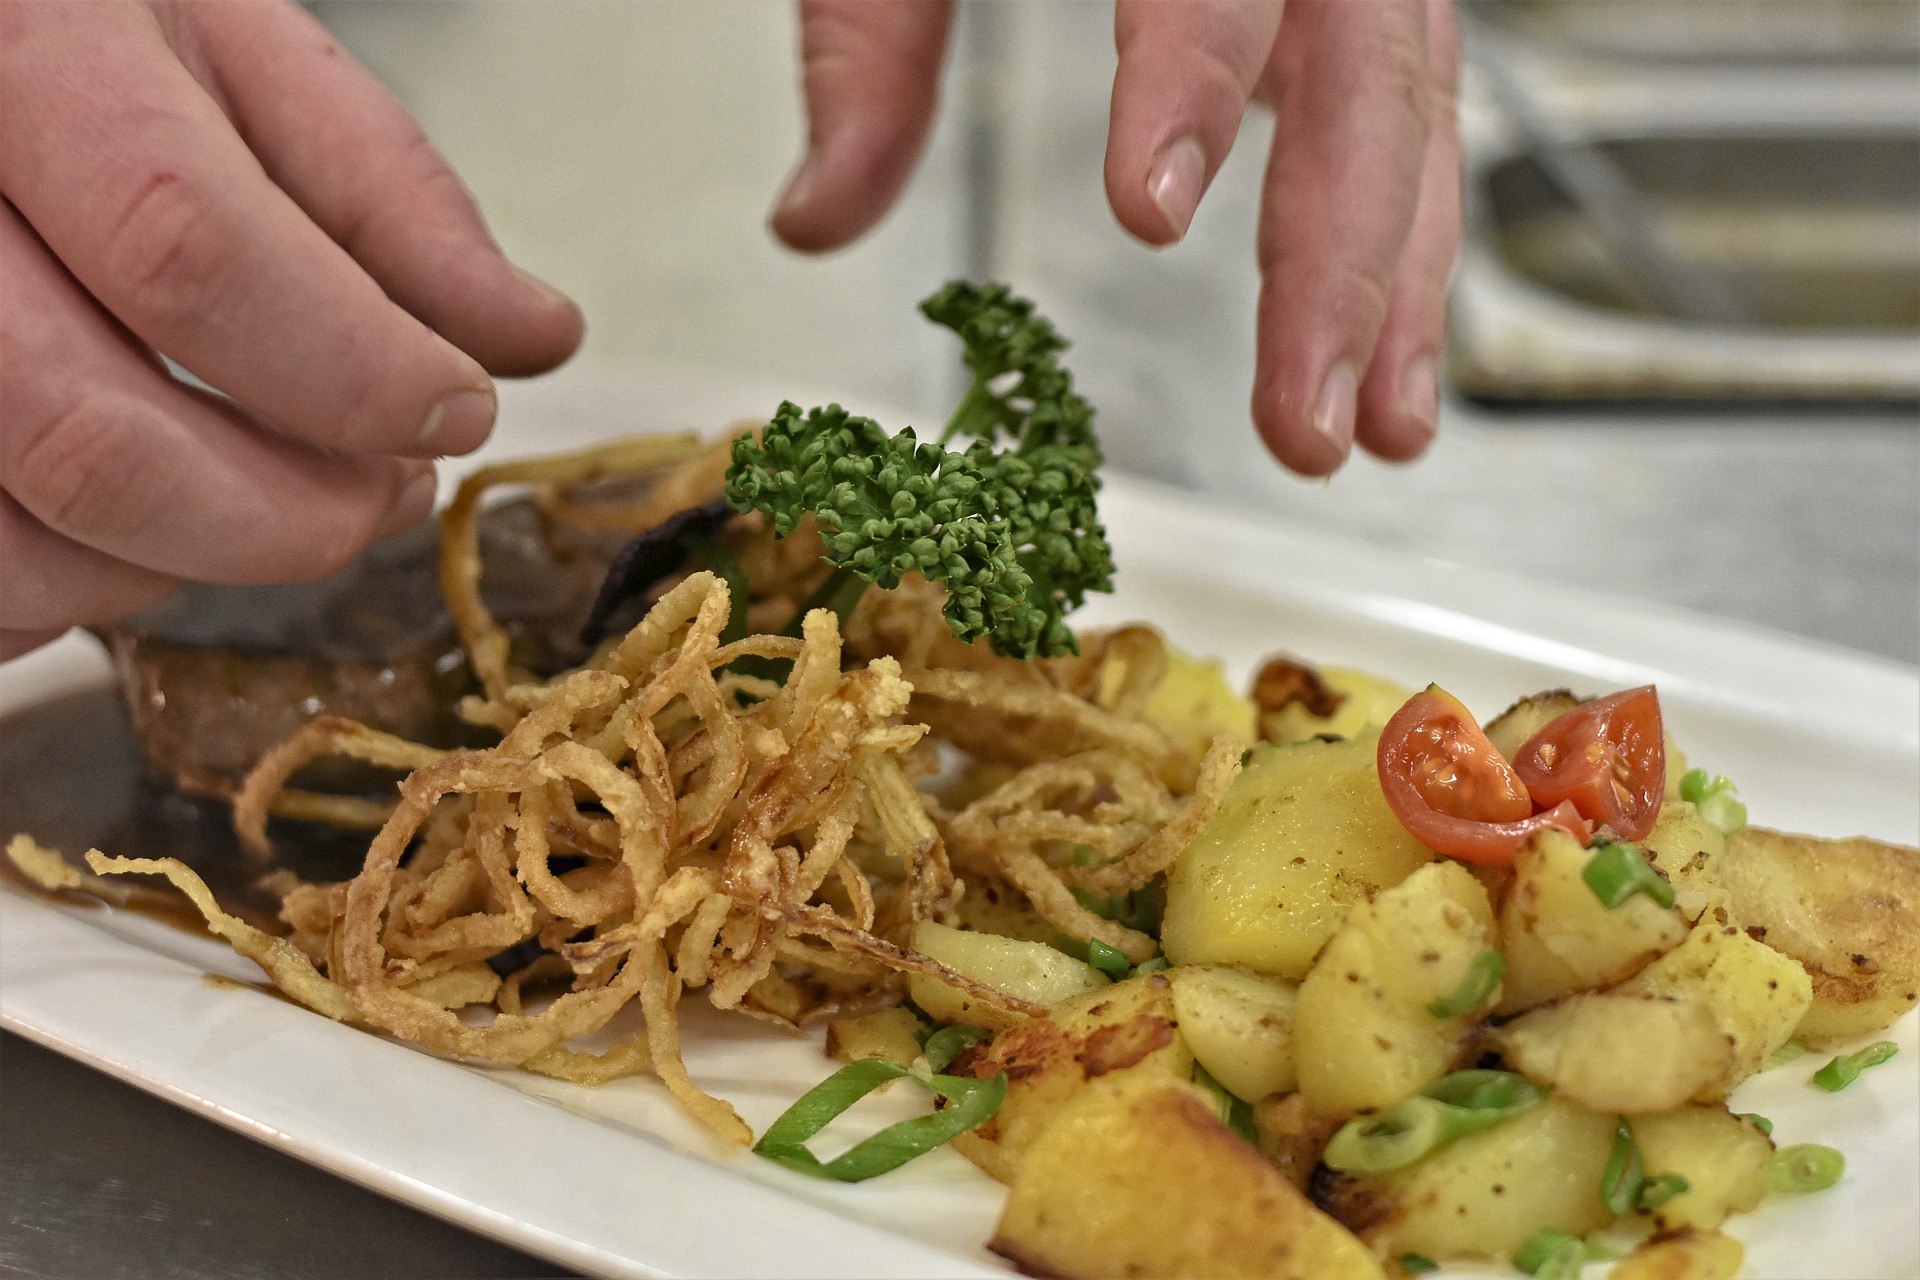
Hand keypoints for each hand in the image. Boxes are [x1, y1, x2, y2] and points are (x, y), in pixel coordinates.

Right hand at [0, 0, 583, 661]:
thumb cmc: (69, 34)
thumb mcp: (238, 50)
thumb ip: (387, 195)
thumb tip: (534, 339)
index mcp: (25, 53)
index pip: (188, 250)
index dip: (353, 369)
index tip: (457, 411)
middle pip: (92, 439)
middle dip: (291, 515)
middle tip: (385, 495)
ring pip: (16, 544)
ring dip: (183, 568)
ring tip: (264, 498)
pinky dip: (71, 593)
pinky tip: (130, 515)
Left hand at [769, 0, 1458, 477]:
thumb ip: (867, 38)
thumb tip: (816, 221)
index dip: (1190, 78)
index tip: (1150, 209)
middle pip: (1364, 61)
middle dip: (1337, 258)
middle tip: (1303, 421)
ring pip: (1418, 100)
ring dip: (1403, 282)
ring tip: (1380, 430)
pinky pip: (1417, 103)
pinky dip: (1408, 233)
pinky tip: (1391, 344)